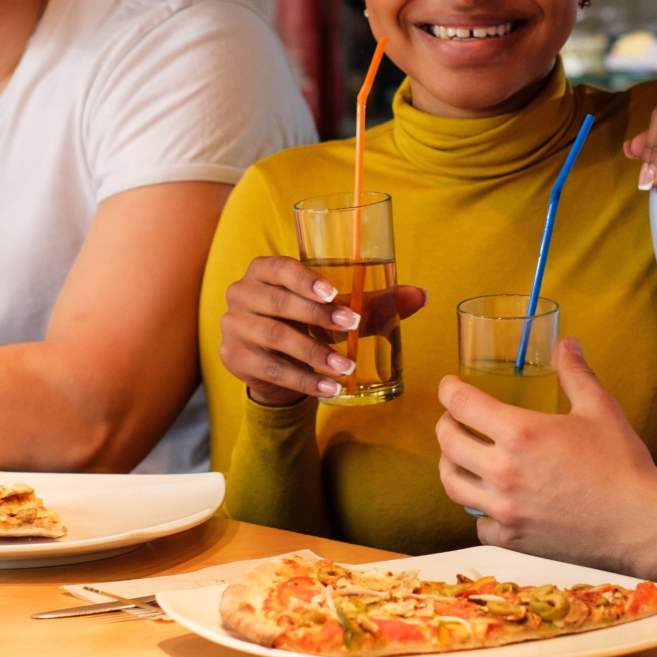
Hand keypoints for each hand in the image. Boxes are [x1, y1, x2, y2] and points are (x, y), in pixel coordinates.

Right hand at [219, 256, 426, 406]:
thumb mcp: (336, 309)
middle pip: (276, 303)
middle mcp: (242, 293)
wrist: (273, 363)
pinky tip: (329, 388)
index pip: (279, 267)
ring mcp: (233, 327)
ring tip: (346, 368)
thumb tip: (422, 296)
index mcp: (264, 270)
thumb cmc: (308, 321)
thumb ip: (375, 301)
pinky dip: (304, 380)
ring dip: (313, 354)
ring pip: (274, 338)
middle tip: (350, 327)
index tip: (333, 292)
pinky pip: (272, 370)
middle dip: (316, 316)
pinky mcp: (234, 358)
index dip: (304, 279)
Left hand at [434, 338, 656, 563]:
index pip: (462, 404)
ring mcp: (505, 508)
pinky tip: (490, 502)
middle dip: (445, 425)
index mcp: (520, 433)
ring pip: (453, 485)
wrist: (640, 523)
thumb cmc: (623, 464)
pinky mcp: (514, 538)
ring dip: (451, 465)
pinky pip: (479, 524)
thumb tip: (566, 343)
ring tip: (460, 457)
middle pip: (448, 443)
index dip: (449, 390)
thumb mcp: (600, 408)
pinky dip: (479, 510)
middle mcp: (504, 470)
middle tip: (454, 419)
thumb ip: (575, 373)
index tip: (449, 386)